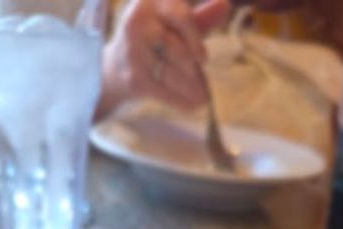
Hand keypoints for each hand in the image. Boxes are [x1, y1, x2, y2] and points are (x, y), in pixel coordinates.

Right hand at [99, 0, 229, 115]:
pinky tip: (193, 105)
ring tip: (203, 98)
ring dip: (191, 88)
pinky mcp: (132, 76)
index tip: (204, 59)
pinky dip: (180, 100)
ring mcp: (132, 50)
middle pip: (175, 48)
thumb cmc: (156, 38)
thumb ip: (202, 17)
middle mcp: (138, 21)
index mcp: (151, 2)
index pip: (179, 15)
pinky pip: (162, 91)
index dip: (194, 38)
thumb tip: (225, 5)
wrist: (117, 65)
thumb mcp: (177, 24)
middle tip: (206, 86)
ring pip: (170, 72)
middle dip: (193, 69)